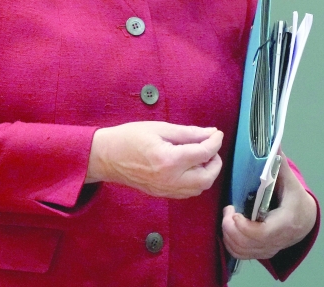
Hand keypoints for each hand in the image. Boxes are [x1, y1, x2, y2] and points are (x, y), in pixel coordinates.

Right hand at [87, 121, 222, 197]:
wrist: (106, 157)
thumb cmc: (129, 137)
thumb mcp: (158, 128)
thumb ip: (186, 133)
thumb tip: (209, 133)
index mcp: (169, 160)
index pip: (203, 153)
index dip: (214, 142)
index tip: (217, 133)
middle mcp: (171, 179)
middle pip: (207, 177)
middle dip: (215, 161)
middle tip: (210, 147)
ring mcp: (167, 190)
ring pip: (200, 188)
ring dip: (207, 173)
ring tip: (201, 157)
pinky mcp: (163, 194)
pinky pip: (188, 192)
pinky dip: (196, 181)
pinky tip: (190, 168)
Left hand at [222, 157, 317, 259]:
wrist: (306, 218)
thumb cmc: (294, 196)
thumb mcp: (289, 180)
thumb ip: (278, 163)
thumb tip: (273, 140)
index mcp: (286, 221)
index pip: (262, 233)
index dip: (243, 226)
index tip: (233, 211)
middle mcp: (279, 239)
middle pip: (248, 243)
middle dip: (231, 228)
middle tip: (228, 210)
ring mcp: (270, 248)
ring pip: (242, 251)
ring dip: (228, 235)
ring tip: (228, 217)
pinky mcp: (263, 252)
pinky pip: (241, 255)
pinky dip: (230, 244)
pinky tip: (230, 228)